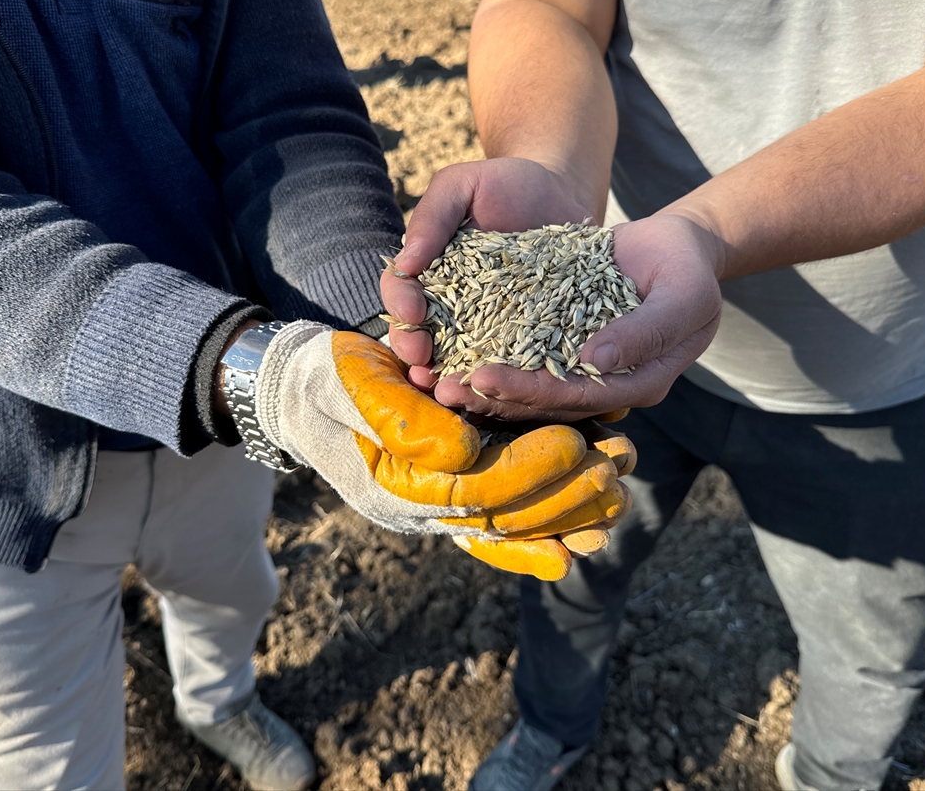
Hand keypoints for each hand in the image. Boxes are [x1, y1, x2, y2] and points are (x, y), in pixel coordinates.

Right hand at [252, 322, 633, 578]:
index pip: (470, 484)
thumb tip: (462, 450)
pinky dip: (539, 537)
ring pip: (509, 524)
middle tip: (615, 471)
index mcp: (393, 485)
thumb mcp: (353, 383)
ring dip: (566, 517)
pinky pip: (499, 527)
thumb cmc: (327, 381)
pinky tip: (578, 544)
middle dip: (562, 495)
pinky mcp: (453, 494)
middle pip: (501, 514)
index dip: (526, 467)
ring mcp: (438, 508)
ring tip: (618, 500)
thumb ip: (401, 415)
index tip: (574, 443)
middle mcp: (420, 509)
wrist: (306, 394)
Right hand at [380, 157, 598, 380]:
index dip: (399, 306)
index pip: (400, 291)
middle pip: (418, 333)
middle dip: (414, 349)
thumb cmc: (508, 182)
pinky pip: (504, 360)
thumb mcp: (464, 184)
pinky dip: (496, 377)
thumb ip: (432, 216)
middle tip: (422, 359)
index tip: (412, 314)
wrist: (563, 194)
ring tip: (447, 388)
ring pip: (455, 355)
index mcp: (427, 270)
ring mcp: (483, 323)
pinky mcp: (520, 337)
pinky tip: (497, 390)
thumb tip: (405, 262)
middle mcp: (448, 302)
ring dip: (446, 374)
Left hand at [422, 210, 723, 420]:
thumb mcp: (685, 294)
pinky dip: (491, 354)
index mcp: (639, 382)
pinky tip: (452, 350)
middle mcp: (607, 383)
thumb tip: (595, 359)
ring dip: (485, 386)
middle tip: (445, 388)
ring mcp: (584, 364)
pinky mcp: (565, 341)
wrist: (677, 244)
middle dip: (495, 396)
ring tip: (437, 379)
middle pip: (546, 400)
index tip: (485, 380)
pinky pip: (524, 355)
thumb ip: (646, 330)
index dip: (531, 392)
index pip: (579, 396)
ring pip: (530, 384)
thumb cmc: (687, 267)